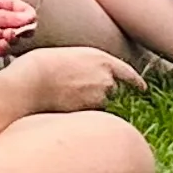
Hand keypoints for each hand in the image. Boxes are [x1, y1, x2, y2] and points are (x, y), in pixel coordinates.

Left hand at [0, 0, 36, 61]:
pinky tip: (2, 45)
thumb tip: (28, 17)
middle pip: (12, 23)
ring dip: (12, 38)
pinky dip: (3, 49)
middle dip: (20, 27)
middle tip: (23, 31)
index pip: (12, 5)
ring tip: (8, 37)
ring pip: (7, 37)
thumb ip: (0, 16)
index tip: (32, 18)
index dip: (23, 12)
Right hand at [11, 45, 148, 113]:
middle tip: (73, 88)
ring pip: (99, 103)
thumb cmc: (39, 66)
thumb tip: (86, 78)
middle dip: (98, 91)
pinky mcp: (91, 112)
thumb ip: (84, 67)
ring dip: (88, 102)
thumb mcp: (66, 57)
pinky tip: (62, 104)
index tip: (142, 88)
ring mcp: (100, 96)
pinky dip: (81, 112)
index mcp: (100, 58)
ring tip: (62, 95)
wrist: (30, 82)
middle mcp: (106, 77)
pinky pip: (91, 115)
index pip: (127, 72)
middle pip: (111, 89)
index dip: (135, 81)